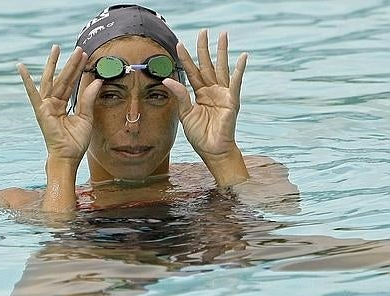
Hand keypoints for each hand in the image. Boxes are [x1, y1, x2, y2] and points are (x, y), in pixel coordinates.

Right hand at [17, 45, 101, 162]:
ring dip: (54, 64)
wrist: (68, 157)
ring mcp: (46, 106)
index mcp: (63, 105)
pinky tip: (21, 68)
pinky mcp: (41, 110)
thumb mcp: (86, 118)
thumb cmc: (75, 142)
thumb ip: (88, 99)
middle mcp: (53, 103)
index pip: (72, 84)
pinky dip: (26, 80)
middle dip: (70, 64)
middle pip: (63, 79)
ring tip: (56, 48)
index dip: (78, 70)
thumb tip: (96, 81)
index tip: (84, 57)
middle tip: (78, 49)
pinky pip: (33, 93)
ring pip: (51, 81)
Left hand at [163, 30, 246, 160]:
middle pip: (207, 64)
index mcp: (199, 94)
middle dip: (204, 48)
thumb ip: (180, 96)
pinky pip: (235, 82)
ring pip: (221, 68)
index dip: (186, 58)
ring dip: (222, 51)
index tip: (179, 44)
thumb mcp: (185, 114)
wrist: (213, 150)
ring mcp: (222, 94)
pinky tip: (242, 57)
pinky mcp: (232, 100)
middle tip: (203, 31)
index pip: (191, 72)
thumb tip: (167, 80)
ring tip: (223, 35)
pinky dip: (239, 69)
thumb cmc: (200, 135)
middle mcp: (211, 90)